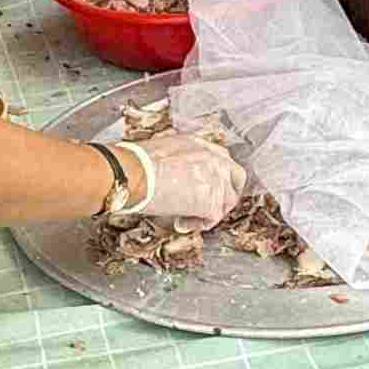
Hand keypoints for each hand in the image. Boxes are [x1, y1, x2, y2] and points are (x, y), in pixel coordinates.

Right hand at [132, 133, 246, 226]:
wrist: (132, 174)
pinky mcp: (211, 201)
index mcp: (200, 143)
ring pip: (227, 200)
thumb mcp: (163, 147)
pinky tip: (181, 224)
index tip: (205, 187)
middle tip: (210, 205)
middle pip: (236, 177)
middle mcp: (214, 158)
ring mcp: (216, 179)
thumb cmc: (136, 163)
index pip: (222, 158)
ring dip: (210, 211)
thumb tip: (172, 169)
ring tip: (189, 217)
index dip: (216, 176)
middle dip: (226, 193)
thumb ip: (178, 157)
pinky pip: (213, 218)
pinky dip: (198, 224)